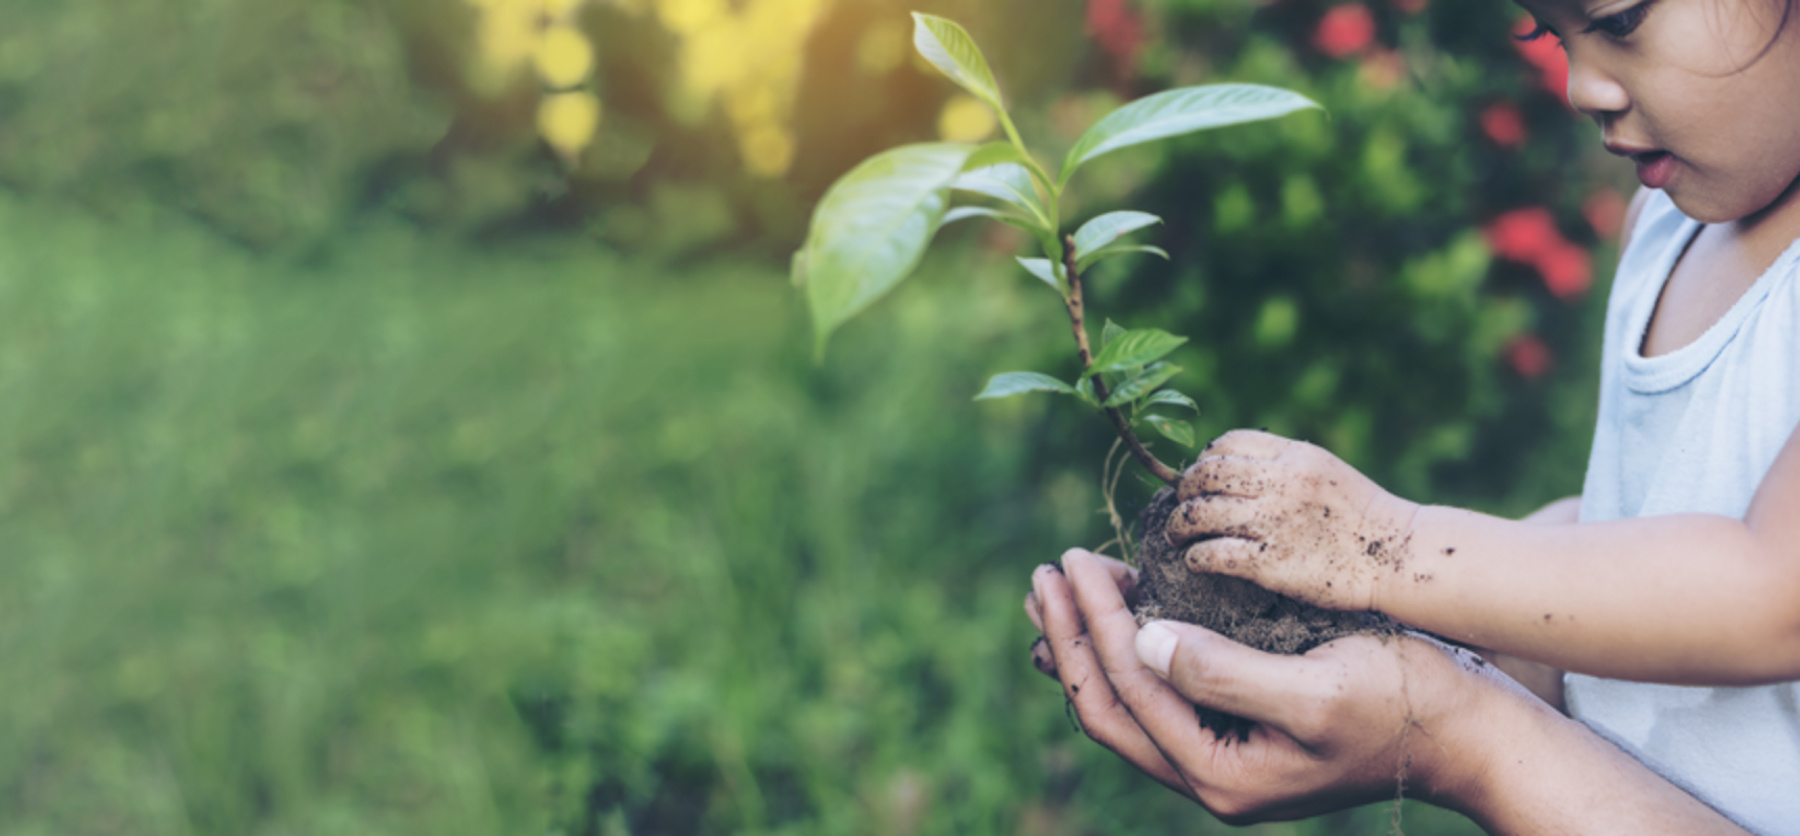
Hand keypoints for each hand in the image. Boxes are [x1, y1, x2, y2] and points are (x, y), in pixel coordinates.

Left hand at [1023, 549, 1500, 821]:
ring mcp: (1220, 762)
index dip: (1092, 622)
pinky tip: (1116, 616)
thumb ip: (1223, 670)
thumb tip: (1142, 639)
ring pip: (1125, 705)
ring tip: (1059, 589)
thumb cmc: (1405, 702)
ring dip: (1088, 645)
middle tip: (1045, 572)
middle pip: (1106, 707)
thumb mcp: (1318, 686)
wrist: (1469, 737)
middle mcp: (1209, 779)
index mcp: (1220, 774)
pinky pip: (1156, 700)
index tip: (1073, 559)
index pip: (1127, 690)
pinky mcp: (1235, 738)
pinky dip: (1124, 655)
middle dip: (1069, 638)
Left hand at [1167, 429, 1420, 610]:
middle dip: (1185, 491)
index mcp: (1294, 455)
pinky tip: (1196, 562)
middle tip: (1183, 507)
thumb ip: (1282, 465)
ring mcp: (1274, 523)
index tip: (1201, 479)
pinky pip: (1213, 554)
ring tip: (1178, 535)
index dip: (1204, 460)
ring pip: (1199, 514)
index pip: (1227, 443)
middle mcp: (1281, 483)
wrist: (1401, 557)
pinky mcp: (1271, 563)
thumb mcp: (1324, 470)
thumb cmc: (1362, 516)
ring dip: (1179, 525)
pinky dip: (1195, 558)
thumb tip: (1230, 468)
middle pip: (1205, 476)